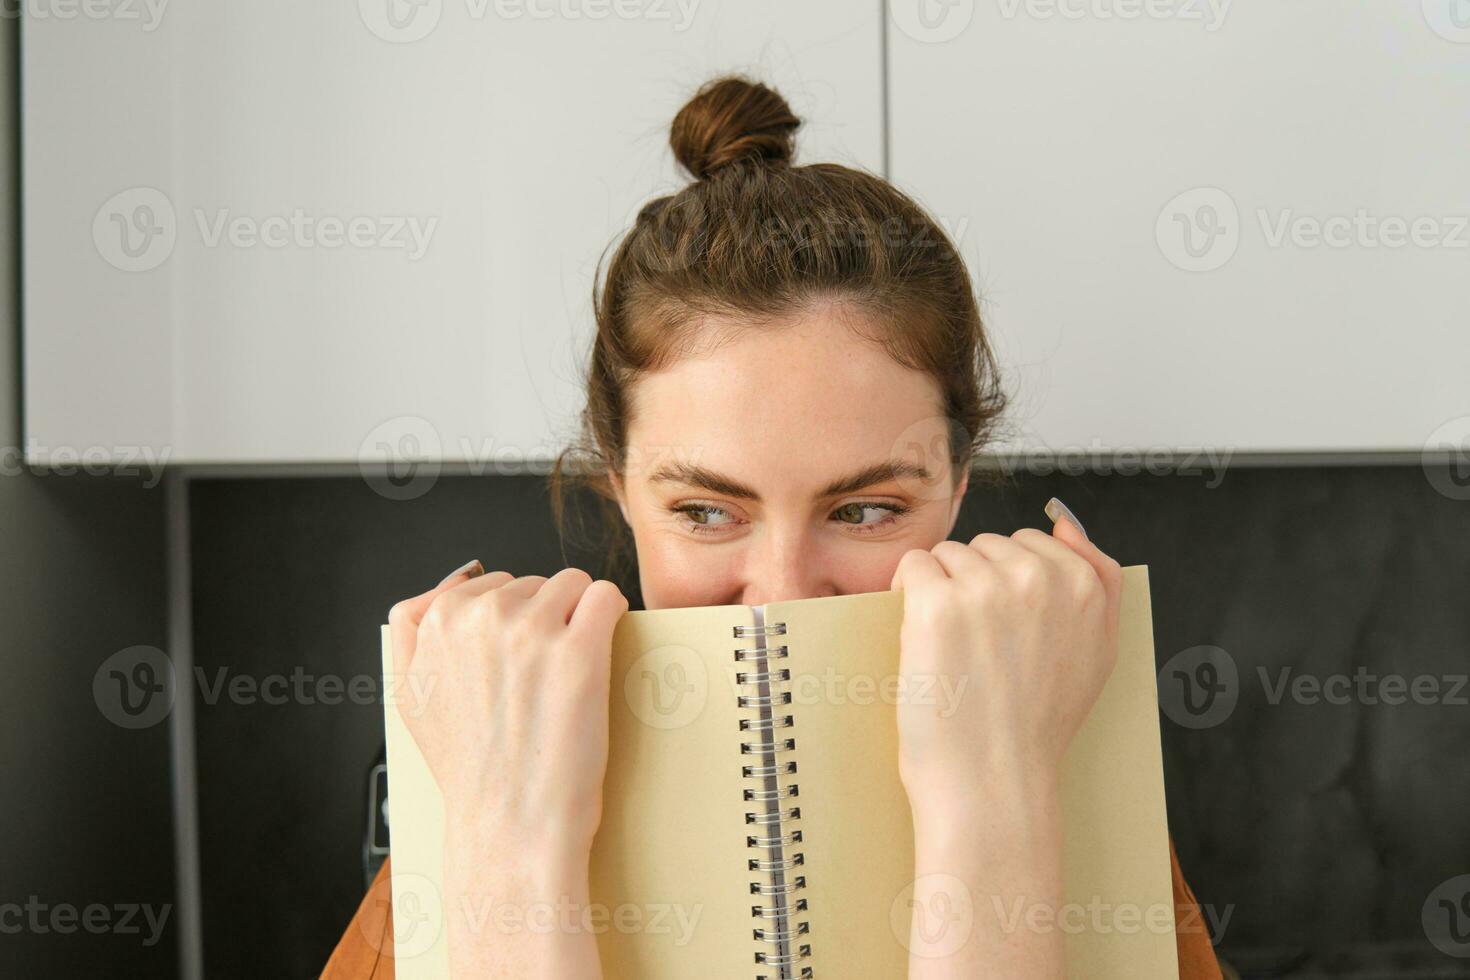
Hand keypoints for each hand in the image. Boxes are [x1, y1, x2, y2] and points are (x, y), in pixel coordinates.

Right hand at [387, 562, 628, 852]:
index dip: (507, 620)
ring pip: (572, 584)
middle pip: (531, 583)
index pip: (485, 582)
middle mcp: (479, 620)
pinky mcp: (579, 651)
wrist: (510, 827)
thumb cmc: (472, 774)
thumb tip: (442, 590)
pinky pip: (605, 596)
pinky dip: (611, 614)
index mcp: (437, 626)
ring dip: (578, 618)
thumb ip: (412, 635)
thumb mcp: (410, 699)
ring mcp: (530, 632)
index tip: (514, 659)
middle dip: (541, 619)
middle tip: (540, 678)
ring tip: (566, 674)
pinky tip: (603, 647)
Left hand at [891, 500, 1123, 976]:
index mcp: (1086, 586)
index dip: (1009, 586)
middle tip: (980, 650)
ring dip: (940, 591)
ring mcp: (987, 588)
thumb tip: (1065, 519)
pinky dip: (906, 597)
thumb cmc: (1036, 726)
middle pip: (987, 545)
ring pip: (947, 555)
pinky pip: (912, 566)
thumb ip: (1097, 580)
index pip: (1032, 542)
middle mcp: (1041, 577)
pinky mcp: (938, 603)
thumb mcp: (1097, 652)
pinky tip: (922, 640)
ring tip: (954, 651)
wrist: (993, 783)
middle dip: (975, 584)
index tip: (1007, 634)